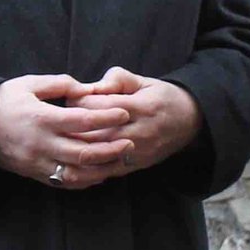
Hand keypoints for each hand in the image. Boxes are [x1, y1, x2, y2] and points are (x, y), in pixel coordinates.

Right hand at [0, 74, 133, 189]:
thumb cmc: (3, 101)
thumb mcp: (28, 84)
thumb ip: (59, 84)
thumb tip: (86, 88)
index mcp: (41, 118)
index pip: (81, 121)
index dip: (106, 117)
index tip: (124, 112)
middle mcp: (41, 144)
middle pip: (84, 152)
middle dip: (111, 148)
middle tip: (130, 141)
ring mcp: (38, 162)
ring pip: (77, 173)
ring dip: (102, 168)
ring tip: (120, 160)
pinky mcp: (34, 174)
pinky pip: (65, 182)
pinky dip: (85, 180)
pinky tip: (100, 173)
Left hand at [71, 67, 201, 172]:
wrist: (190, 121)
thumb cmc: (161, 97)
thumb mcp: (143, 81)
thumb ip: (117, 79)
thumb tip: (93, 86)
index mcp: (140, 106)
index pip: (100, 106)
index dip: (79, 101)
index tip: (69, 98)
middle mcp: (139, 131)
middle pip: (96, 132)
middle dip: (73, 126)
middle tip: (59, 121)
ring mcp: (138, 151)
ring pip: (99, 154)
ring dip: (76, 149)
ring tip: (60, 140)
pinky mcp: (136, 165)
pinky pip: (107, 170)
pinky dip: (88, 169)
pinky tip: (71, 163)